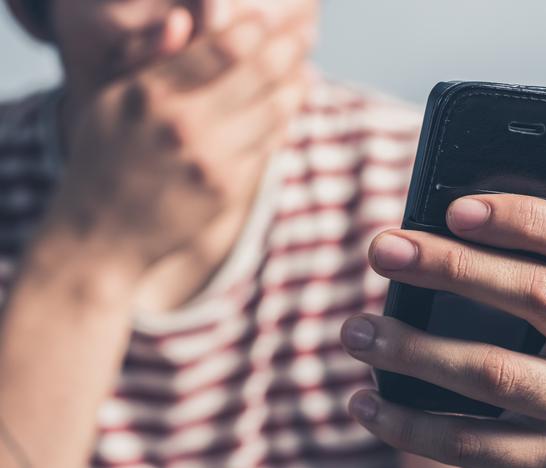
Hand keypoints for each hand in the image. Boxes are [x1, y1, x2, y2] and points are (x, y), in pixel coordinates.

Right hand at [43, 3, 314, 279]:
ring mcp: (210, 162)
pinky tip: (290, 111)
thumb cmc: (104, 160)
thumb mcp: (110, 102)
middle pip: (258, 74)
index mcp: (151, 93)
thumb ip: (146, 59)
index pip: (223, 48)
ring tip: (307, 73)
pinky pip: (267, 148)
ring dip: (296, 88)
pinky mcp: (227, 192)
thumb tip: (184, 21)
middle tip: (304, 36)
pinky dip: (283, 125)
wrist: (104, 235)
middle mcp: (184, 126)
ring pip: (272, 112)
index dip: (255, 30)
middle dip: (288, 49)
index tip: (269, 21)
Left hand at [341, 195, 545, 467]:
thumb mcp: (536, 313)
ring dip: (412, 348)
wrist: (545, 456)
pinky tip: (363, 402)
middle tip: (381, 251)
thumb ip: (504, 275)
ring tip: (355, 332)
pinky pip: (466, 441)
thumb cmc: (528, 356)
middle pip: (538, 296)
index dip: (525, 218)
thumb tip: (415, 243)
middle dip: (449, 266)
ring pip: (494, 371)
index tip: (453, 209)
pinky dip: (404, 421)